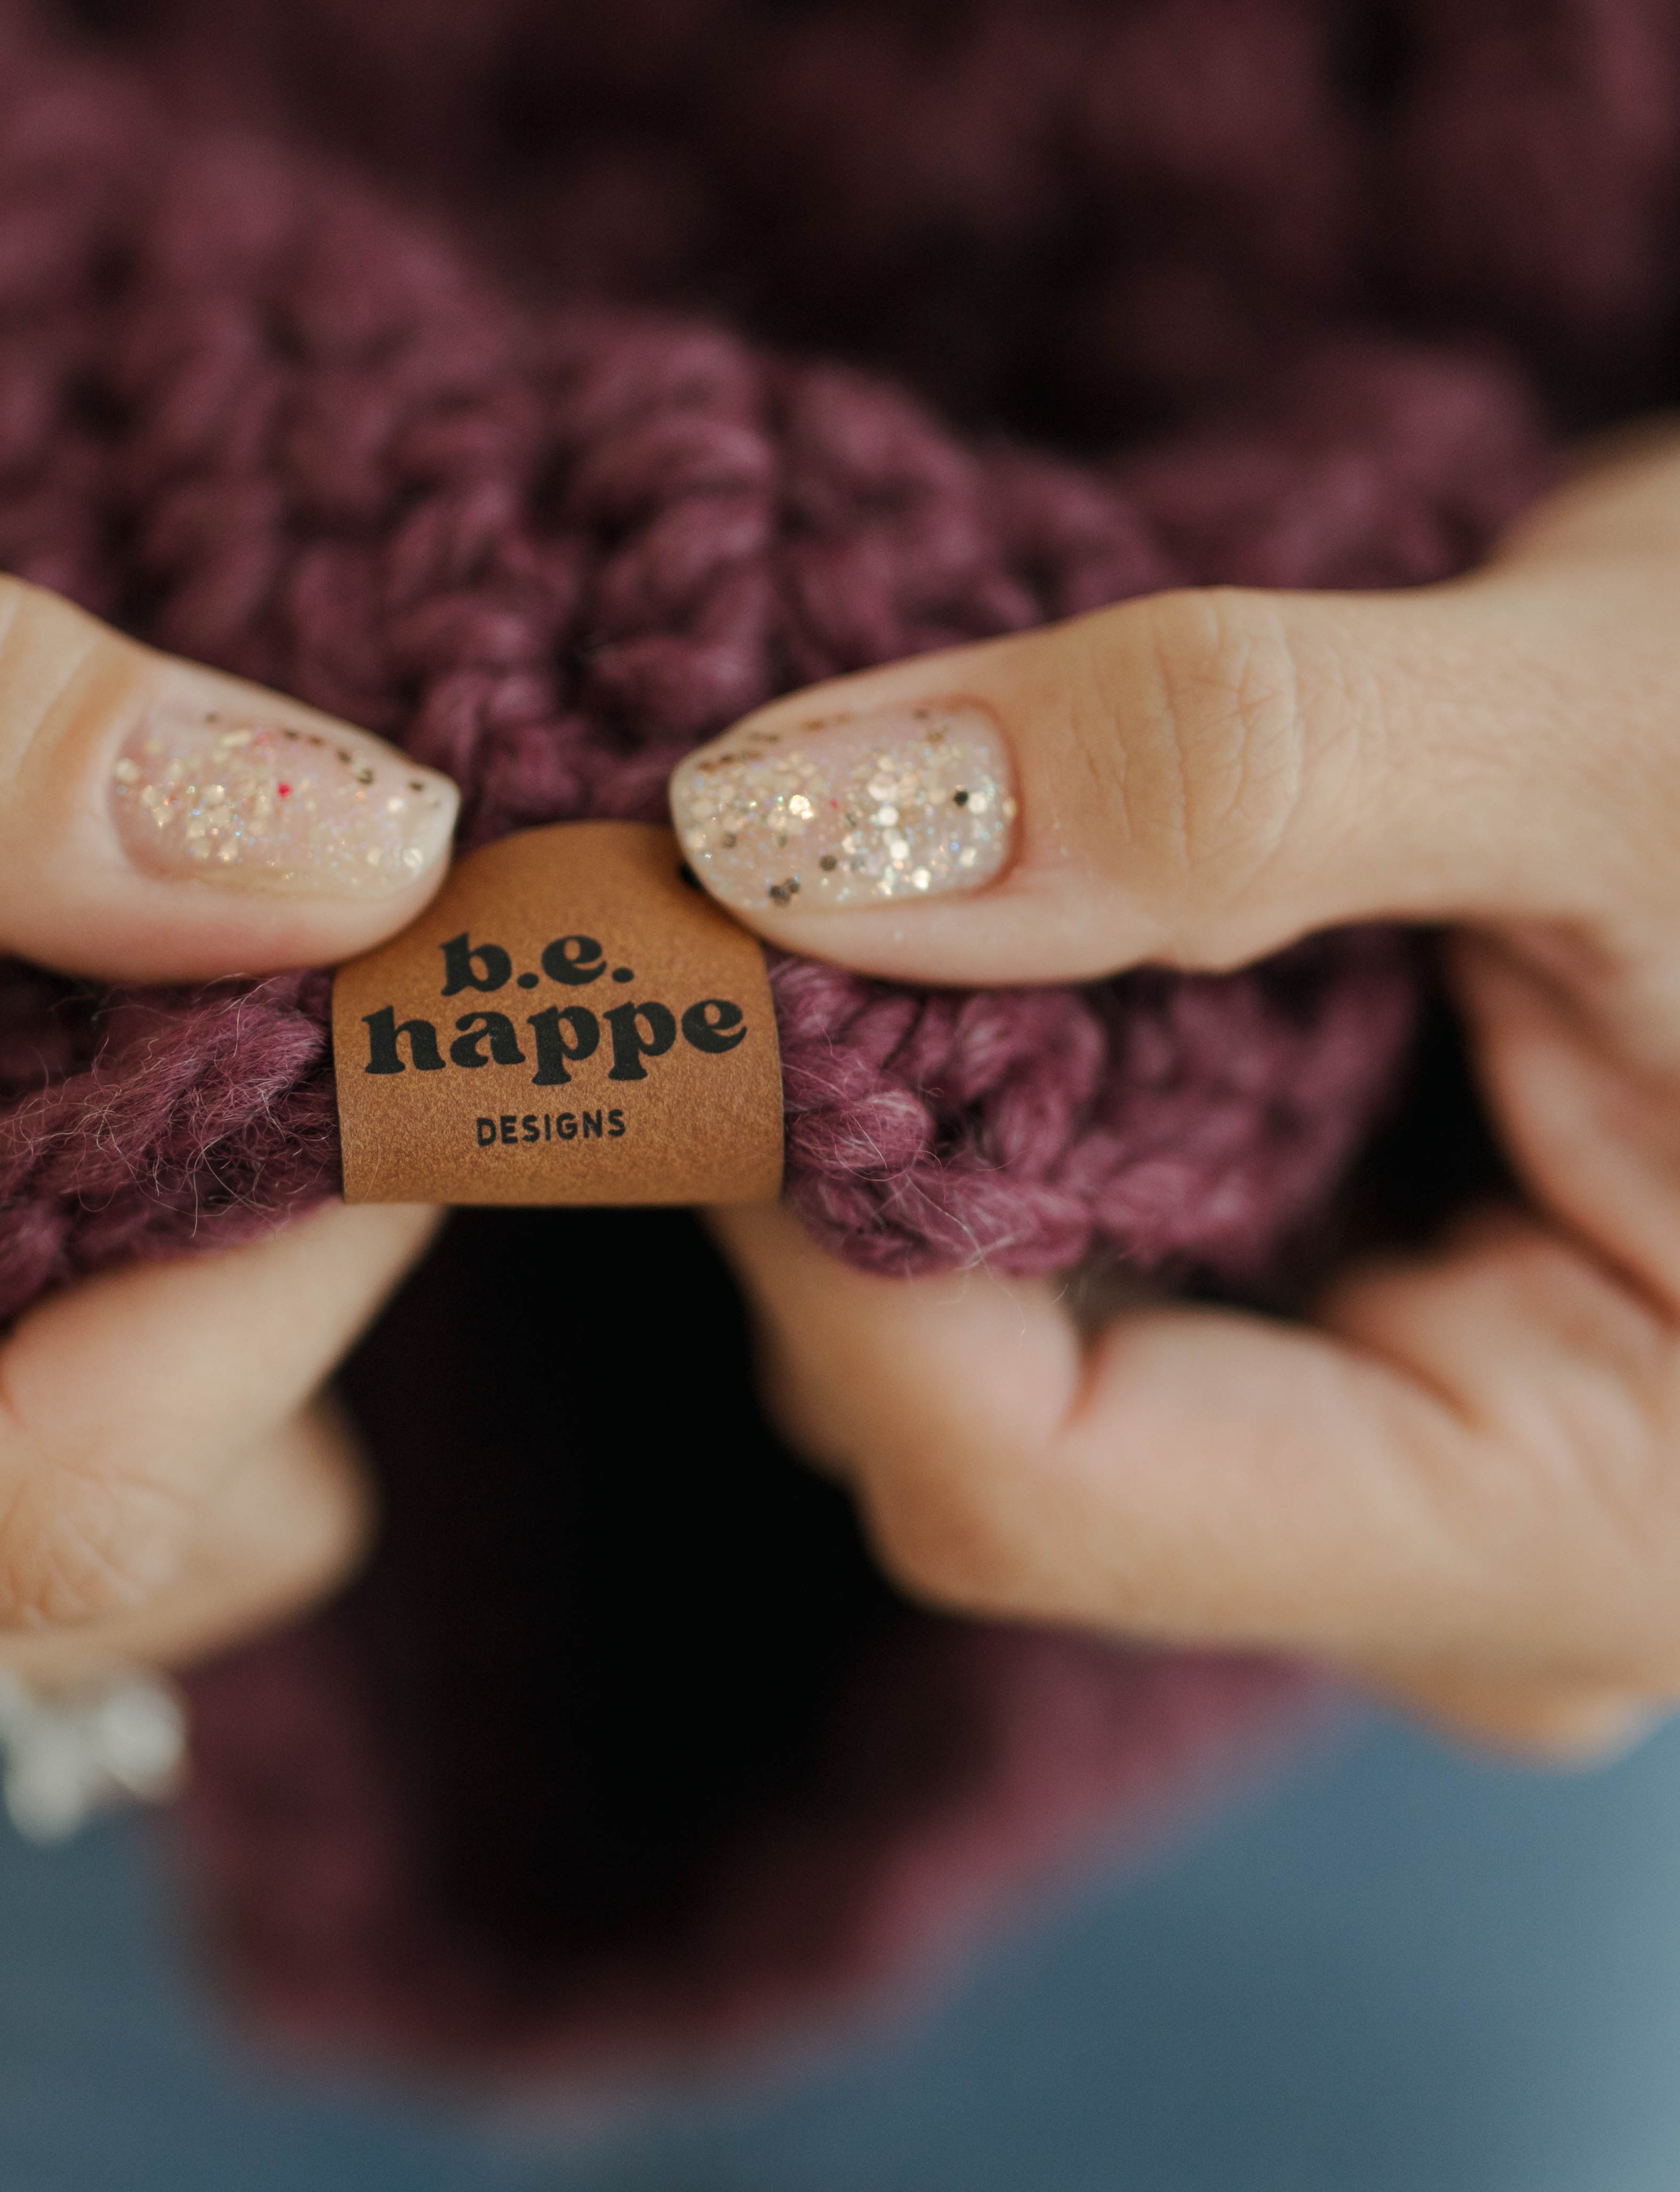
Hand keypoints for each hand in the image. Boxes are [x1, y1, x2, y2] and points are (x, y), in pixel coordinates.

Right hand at [0, 488, 454, 1843]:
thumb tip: (345, 846)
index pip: (60, 1491)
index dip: (295, 1245)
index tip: (401, 1011)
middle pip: (125, 1537)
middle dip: (232, 1258)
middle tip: (235, 997)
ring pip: (111, 1544)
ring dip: (153, 1281)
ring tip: (38, 1059)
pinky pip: (21, 1507)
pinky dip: (67, 1318)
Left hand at [677, 428, 1679, 1758]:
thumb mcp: (1627, 736)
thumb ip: (1227, 780)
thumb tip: (787, 833)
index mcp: (1571, 1519)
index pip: (1025, 1474)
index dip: (797, 1224)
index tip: (683, 958)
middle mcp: (1448, 1533)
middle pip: (969, 1416)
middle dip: (812, 1156)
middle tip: (709, 881)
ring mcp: (1385, 1435)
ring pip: (986, 1330)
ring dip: (881, 1096)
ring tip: (849, 872)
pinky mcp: (1341, 1318)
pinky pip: (1058, 1250)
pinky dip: (976, 1080)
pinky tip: (966, 920)